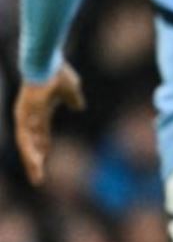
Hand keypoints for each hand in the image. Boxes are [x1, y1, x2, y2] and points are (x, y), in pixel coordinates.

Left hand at [12, 63, 85, 186]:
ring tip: (36, 174)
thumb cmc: (58, 72)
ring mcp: (25, 114)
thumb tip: (78, 106)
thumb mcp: (71, 90)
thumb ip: (72, 100)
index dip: (41, 150)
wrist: (48, 61)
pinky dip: (30, 147)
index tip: (43, 164)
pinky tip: (36, 158)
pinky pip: (25, 134)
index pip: (40, 135)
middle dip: (34, 162)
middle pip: (29, 143)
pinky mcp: (24, 113)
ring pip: (25, 142)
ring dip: (31, 159)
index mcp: (40, 112)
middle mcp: (29, 115)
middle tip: (37, 180)